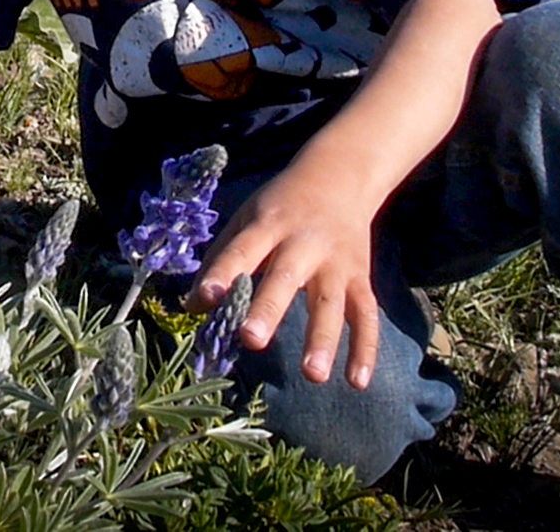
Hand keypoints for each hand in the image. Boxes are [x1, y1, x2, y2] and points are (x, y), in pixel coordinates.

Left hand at [185, 161, 380, 388]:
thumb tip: (193, 308)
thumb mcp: (247, 218)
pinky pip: (366, 316)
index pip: (241, 250)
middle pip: (286, 278)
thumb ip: (221, 260)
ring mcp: (336, 263)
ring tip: (313, 376)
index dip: (222, 273)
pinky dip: (366, 349)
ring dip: (323, 340)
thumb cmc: (280, 206)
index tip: (205, 299)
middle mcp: (304, 244)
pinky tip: (358, 382)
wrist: (340, 177)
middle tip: (251, 340)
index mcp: (268, 225)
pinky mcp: (361, 278)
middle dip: (269, 309)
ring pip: (332, 302)